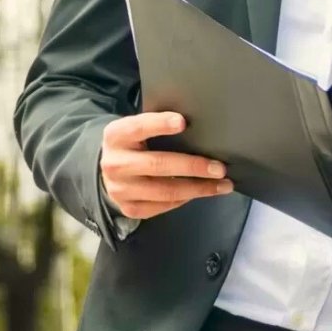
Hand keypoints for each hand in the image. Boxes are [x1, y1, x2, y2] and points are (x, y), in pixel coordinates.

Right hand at [100, 111, 232, 219]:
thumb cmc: (132, 145)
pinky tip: (200, 192)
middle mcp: (114, 164)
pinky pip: (164, 206)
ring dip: (198, 188)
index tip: (183, 122)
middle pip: (157, 164)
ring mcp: (120, 190)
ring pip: (165, 191)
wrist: (109, 171)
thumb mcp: (135, 130)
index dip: (159, 124)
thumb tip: (194, 127)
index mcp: (115, 137)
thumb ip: (155, 127)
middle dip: (192, 166)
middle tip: (219, 168)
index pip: (137, 128)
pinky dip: (185, 199)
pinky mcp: (130, 208)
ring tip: (222, 185)